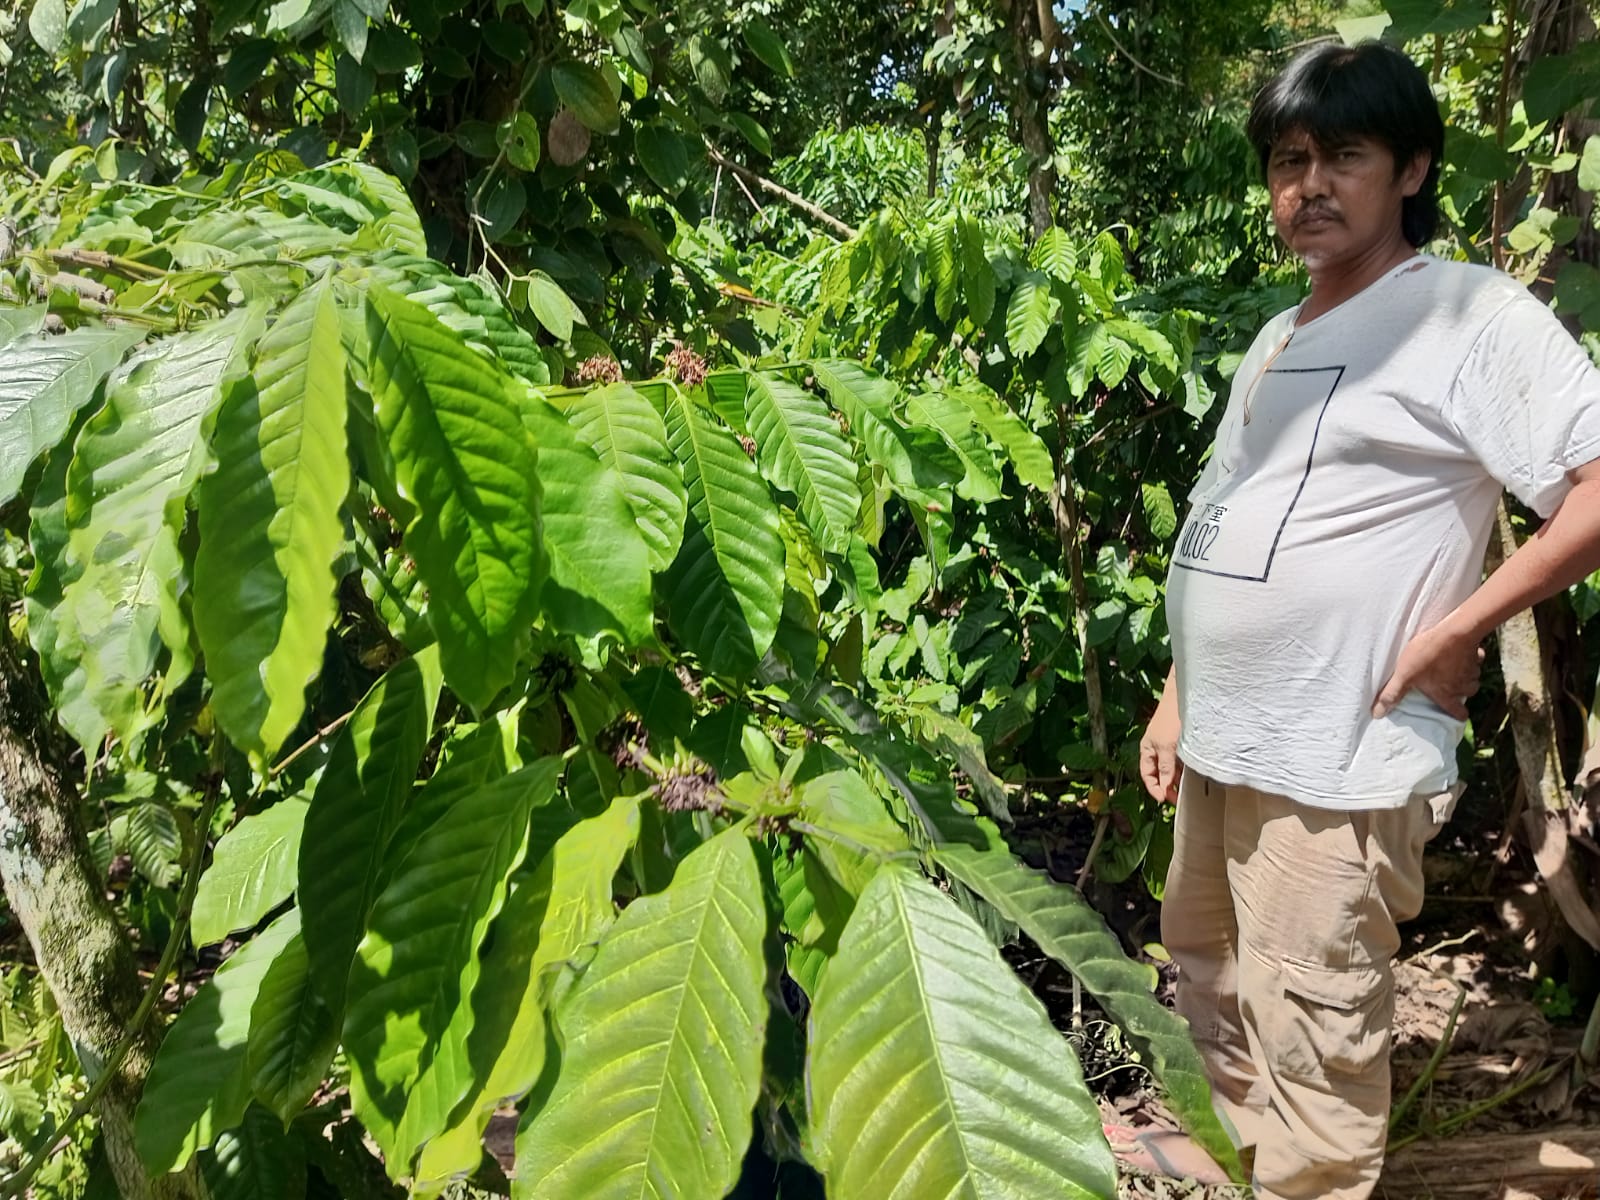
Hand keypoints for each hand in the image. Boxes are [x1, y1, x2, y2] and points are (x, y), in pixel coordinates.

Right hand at [1139, 688, 1182, 804]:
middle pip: (1159, 774)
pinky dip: (1184, 769)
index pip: (1147, 775)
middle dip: (1167, 787)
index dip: (1154, 789)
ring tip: (1186, 789)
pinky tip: (1192, 774)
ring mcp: (1168, 746)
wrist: (1185, 697)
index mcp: (1147, 750)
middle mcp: (1156, 750)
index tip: (1165, 799)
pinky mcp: (1180, 743)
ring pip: (1170, 768)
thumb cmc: (1171, 720)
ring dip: (1176, 779)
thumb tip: (1164, 788)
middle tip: (1178, 798)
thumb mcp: (1167, 747)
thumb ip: (1165, 768)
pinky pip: (1179, 761)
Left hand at [1373, 623, 1483, 719]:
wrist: (1453, 632)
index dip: (1457, 714)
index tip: (1455, 712)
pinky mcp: (1477, 655)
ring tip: (1450, 667)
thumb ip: (1392, 694)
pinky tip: (1458, 650)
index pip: (1459, 713)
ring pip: (1472, 678)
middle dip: (1459, 691)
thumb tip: (1378, 714)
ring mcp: (1473, 670)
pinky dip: (1469, 657)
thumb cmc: (1427, 655)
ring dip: (1464, 674)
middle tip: (1447, 684)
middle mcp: (1463, 686)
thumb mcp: (1404, 675)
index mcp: (1447, 694)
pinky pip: (1476, 659)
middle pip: (1467, 694)